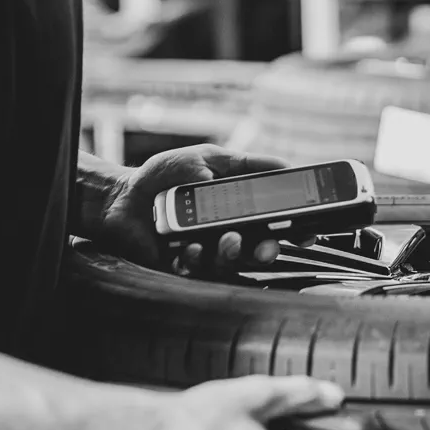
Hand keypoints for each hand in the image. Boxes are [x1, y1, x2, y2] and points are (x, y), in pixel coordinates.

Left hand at [94, 145, 288, 272]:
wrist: (122, 195)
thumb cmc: (164, 175)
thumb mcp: (207, 158)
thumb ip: (243, 162)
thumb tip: (284, 163)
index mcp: (238, 211)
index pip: (274, 224)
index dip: (294, 230)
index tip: (307, 232)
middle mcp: (225, 235)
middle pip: (257, 251)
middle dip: (267, 251)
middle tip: (267, 246)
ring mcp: (203, 253)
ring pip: (229, 264)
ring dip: (232, 254)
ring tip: (227, 239)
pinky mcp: (179, 266)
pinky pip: (195, 272)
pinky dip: (195, 259)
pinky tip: (189, 247)